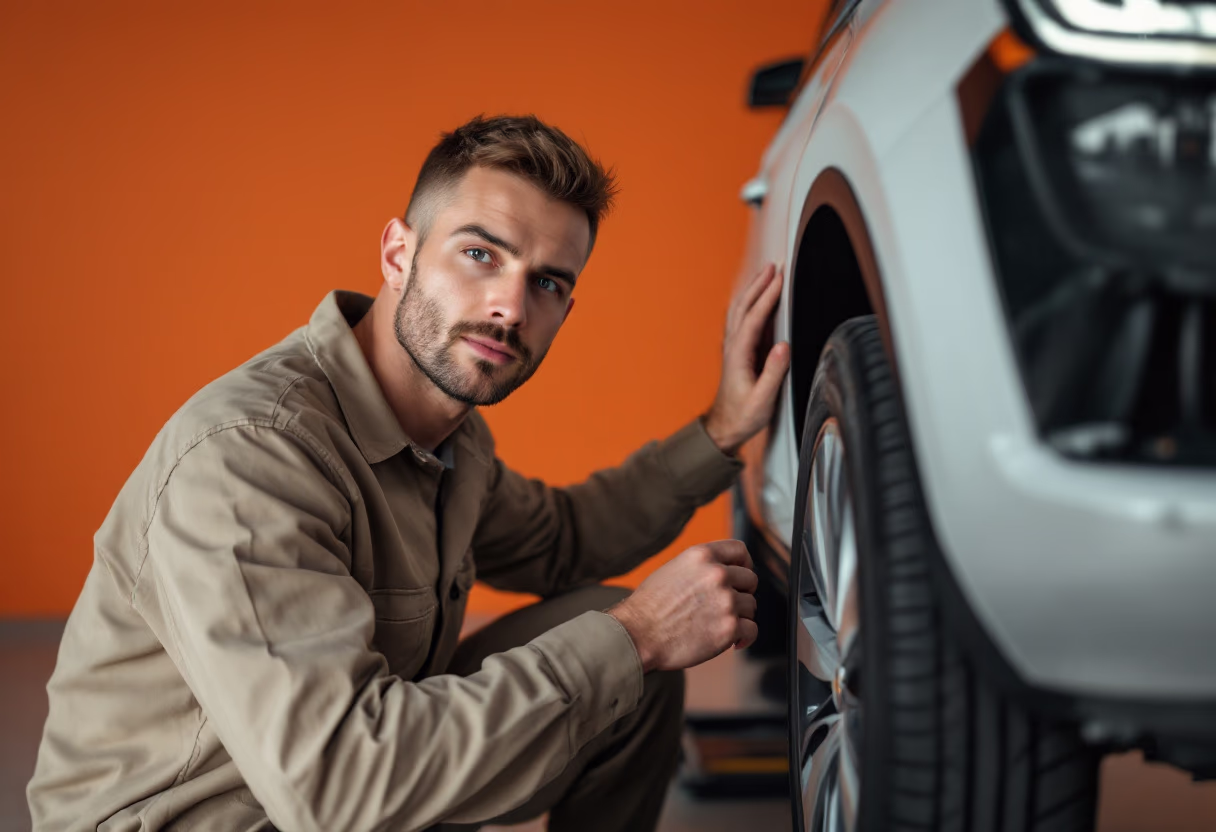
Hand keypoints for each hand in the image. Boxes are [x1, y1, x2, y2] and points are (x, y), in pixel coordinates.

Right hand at [607, 540, 758, 672]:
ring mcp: (725, 601)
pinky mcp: (729, 628)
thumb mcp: (674, 569)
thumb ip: (702, 568)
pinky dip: (744, 638)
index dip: (745, 564)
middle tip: (727, 607)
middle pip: (750, 580)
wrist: (637, 634)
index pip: (740, 550)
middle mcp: (717, 574)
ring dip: (739, 617)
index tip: (740, 578)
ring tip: (720, 625)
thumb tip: (725, 573)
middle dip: (742, 593)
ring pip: (751, 606)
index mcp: (702, 555)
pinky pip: (752, 630)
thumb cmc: (650, 606)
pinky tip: (733, 642)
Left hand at [703, 263, 790, 454]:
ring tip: (766, 273)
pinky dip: (749, 301)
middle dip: (758, 284)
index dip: (767, 297)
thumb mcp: (763, 399)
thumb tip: (783, 347)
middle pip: (743, 307)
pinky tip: (756, 296)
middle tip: (773, 266)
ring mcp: (733, 347)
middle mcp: (733, 347)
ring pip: (740, 310)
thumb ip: (773, 372)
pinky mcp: (738, 351)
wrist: (725, 426)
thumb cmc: (743, 415)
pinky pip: (741, 318)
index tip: (779, 280)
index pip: (754, 319)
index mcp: (739, 355)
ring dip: (752, 290)